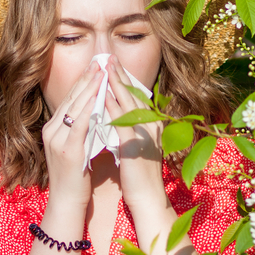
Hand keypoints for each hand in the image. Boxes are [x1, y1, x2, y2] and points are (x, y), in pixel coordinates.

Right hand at [41, 62, 101, 205]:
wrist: (66, 202)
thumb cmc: (75, 178)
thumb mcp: (75, 148)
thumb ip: (81, 130)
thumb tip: (96, 112)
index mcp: (53, 129)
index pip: (69, 99)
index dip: (82, 82)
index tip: (95, 66)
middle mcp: (52, 131)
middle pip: (71, 99)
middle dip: (87, 79)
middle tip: (99, 61)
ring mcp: (58, 139)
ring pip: (75, 107)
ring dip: (90, 88)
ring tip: (101, 72)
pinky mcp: (68, 150)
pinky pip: (80, 124)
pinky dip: (90, 109)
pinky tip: (98, 98)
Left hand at [103, 56, 168, 209]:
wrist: (146, 198)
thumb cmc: (139, 174)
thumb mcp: (135, 146)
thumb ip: (128, 129)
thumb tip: (115, 114)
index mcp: (151, 125)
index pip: (136, 97)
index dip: (124, 79)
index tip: (112, 64)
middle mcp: (151, 126)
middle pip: (134, 94)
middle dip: (120, 75)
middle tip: (108, 57)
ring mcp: (145, 135)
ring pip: (129, 104)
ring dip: (116, 84)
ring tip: (104, 68)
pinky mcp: (135, 146)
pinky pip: (122, 123)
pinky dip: (112, 108)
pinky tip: (102, 97)